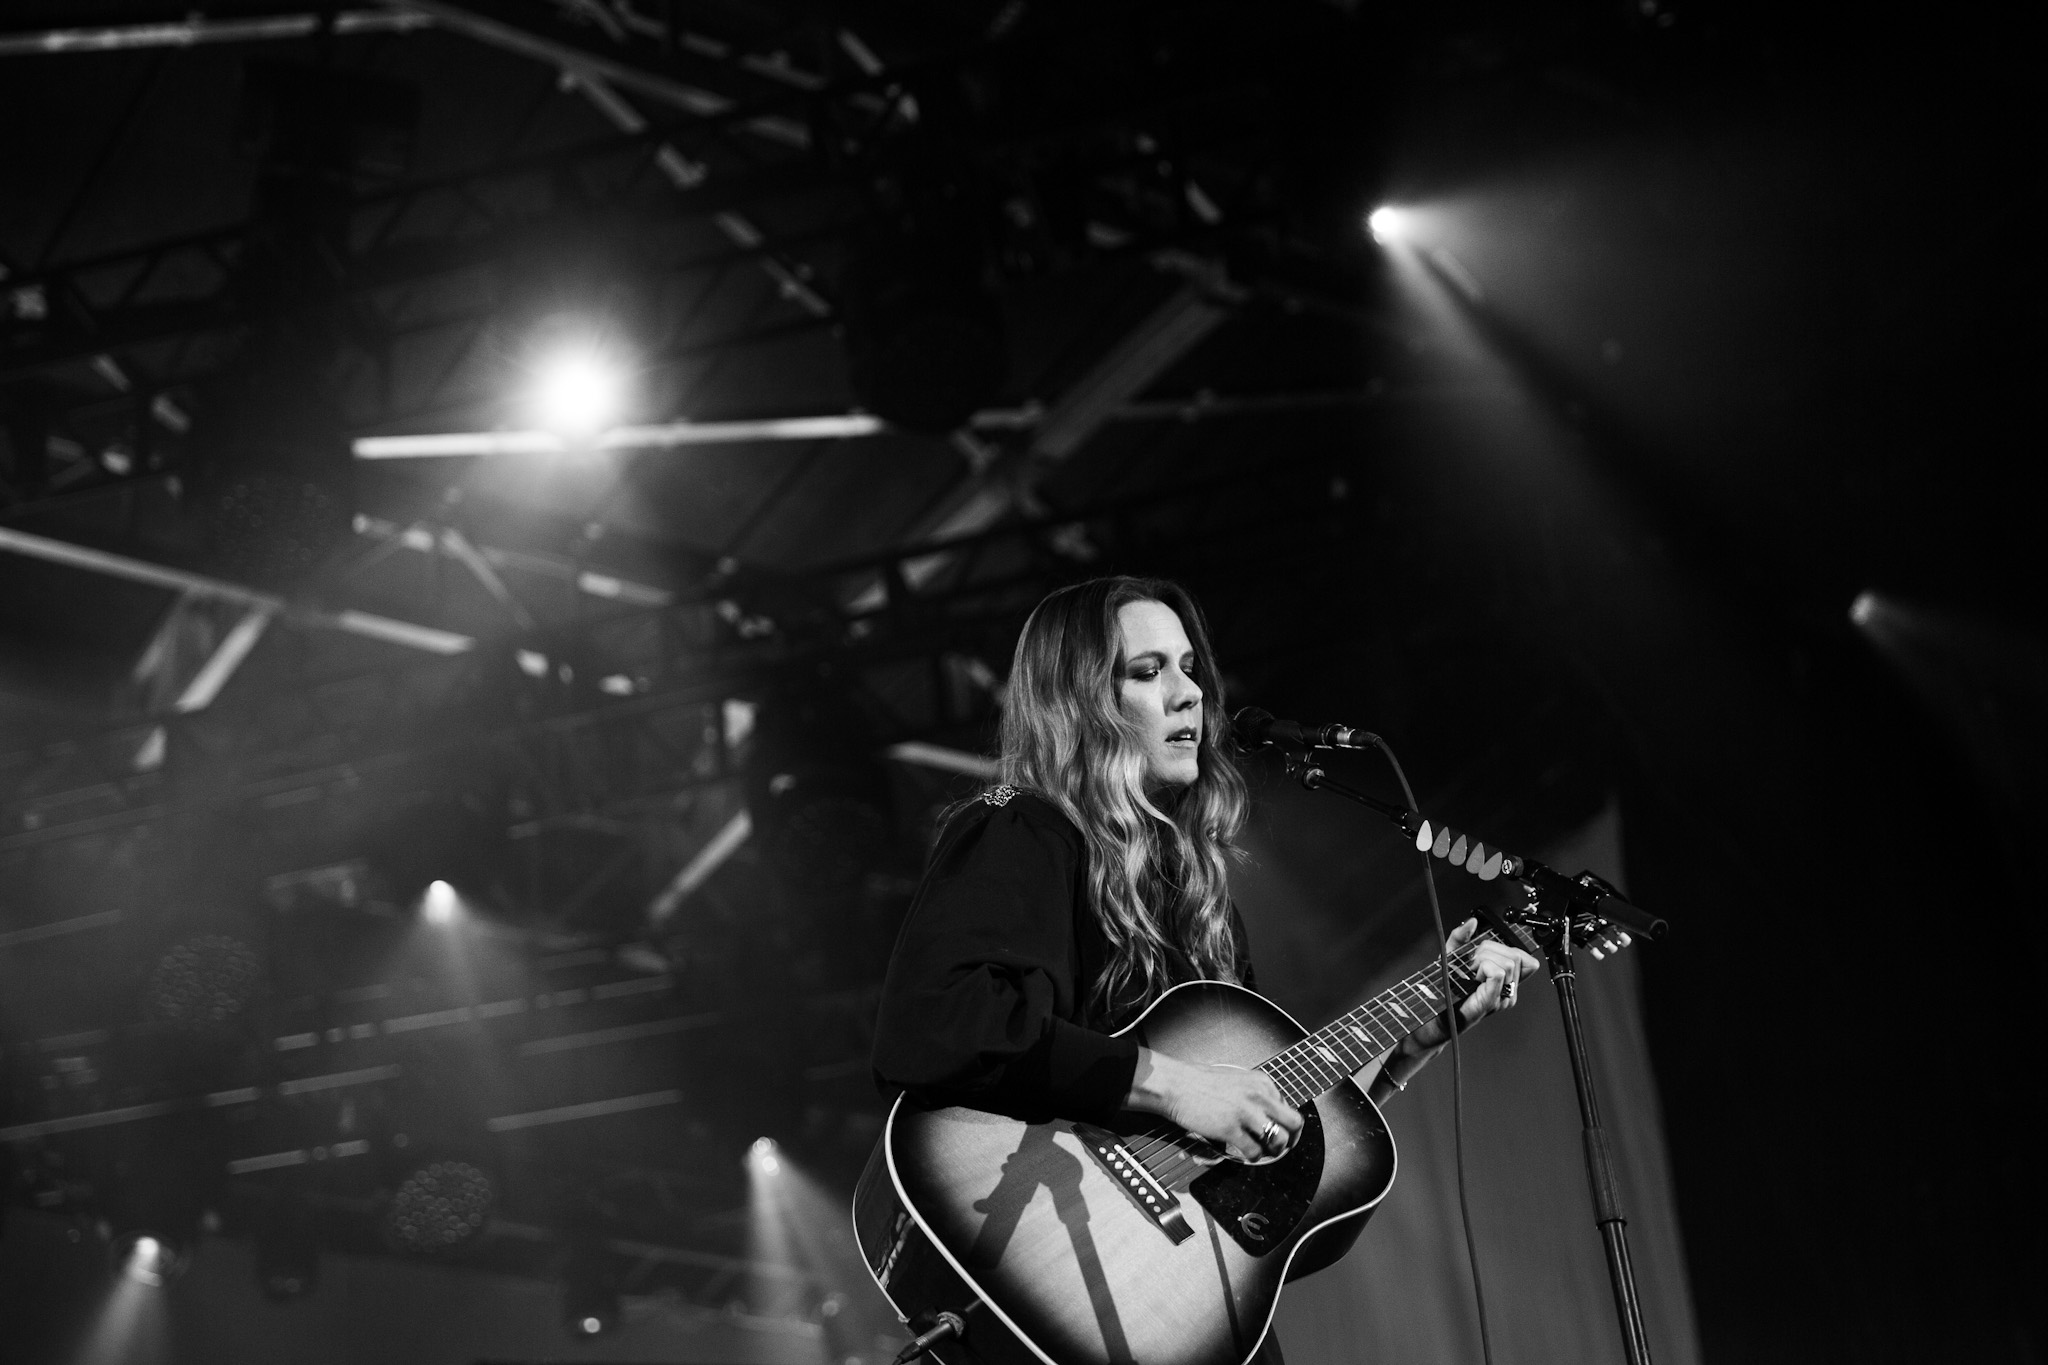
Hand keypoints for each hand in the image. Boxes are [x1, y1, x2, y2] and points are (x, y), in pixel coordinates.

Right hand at [1127, 1050, 1302, 1161]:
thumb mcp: (1236, 1080)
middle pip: (1293, 1123)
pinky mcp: (1231, 1129)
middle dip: (1290, 1139)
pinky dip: (1251, 1157)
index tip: (1281, 1133)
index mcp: (1261, 1082)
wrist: (1177, 1085)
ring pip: (1278, 1140)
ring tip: (1260, 1151)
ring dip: (1271, 1150)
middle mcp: (1258, 1096)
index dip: (1286, 1125)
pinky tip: (1243, 1153)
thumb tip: (1267, 1114)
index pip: (1288, 1107)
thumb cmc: (1200, 1083)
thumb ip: (1255, 1094)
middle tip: (1280, 1147)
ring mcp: (1246, 1113)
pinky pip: (1253, 1151)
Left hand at [1402, 917, 1541, 1051]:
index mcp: (1505, 980)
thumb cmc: (1444, 989)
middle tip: (1470, 969)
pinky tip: (1473, 978)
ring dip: (1483, 962)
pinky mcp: (1490, 1002)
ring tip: (1470, 976)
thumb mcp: (1451, 956)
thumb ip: (1461, 937)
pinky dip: (1484, 969)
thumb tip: (1473, 921)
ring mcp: (1501, 999)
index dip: (1501, 948)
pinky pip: (1498, 974)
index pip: (1524, 958)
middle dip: (1487, 954)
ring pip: (1506, 963)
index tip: (1479, 957)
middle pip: (1512, 956)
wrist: (1433, 1014)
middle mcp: (1508, 991)